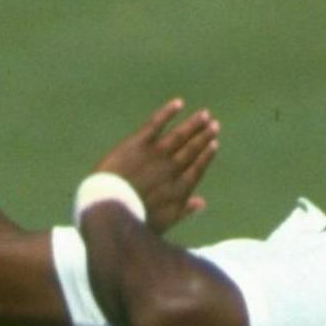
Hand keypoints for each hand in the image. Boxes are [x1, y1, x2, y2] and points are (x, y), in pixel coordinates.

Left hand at [94, 99, 220, 233]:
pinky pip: (156, 123)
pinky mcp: (138, 143)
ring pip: (179, 135)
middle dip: (204, 136)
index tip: (214, 143)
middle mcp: (172, 168)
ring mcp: (156, 154)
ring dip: (193, 123)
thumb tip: (202, 202)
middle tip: (214, 124)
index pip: (198, 168)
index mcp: (179, 188)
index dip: (207, 155)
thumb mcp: (164, 222)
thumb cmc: (136, 220)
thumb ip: (184, 210)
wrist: (111, 208)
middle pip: (192, 149)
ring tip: (204, 114)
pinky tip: (178, 103)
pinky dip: (168, 112)